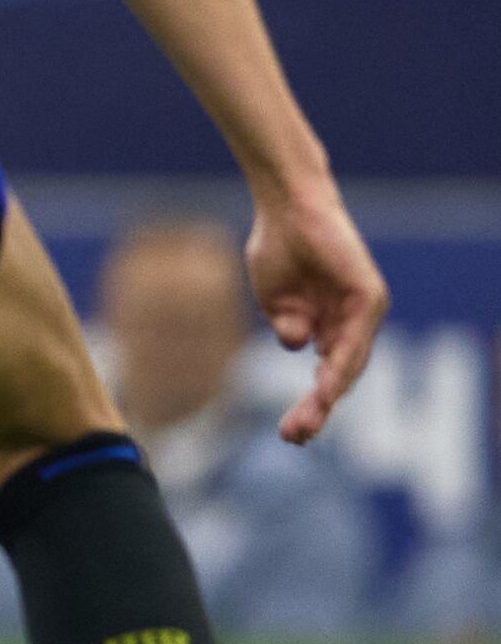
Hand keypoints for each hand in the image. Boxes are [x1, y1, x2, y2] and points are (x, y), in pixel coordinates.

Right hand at [248, 176, 386, 444]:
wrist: (286, 206)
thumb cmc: (279, 246)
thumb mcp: (276, 298)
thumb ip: (287, 324)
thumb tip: (297, 345)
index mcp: (330, 326)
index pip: (326, 375)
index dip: (310, 404)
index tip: (289, 433)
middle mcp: (352, 323)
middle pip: (339, 376)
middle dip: (316, 408)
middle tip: (294, 437)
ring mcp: (364, 310)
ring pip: (349, 364)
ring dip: (327, 396)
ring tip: (306, 421)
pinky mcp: (369, 295)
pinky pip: (355, 339)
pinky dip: (340, 366)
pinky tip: (325, 387)